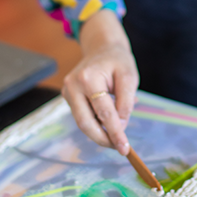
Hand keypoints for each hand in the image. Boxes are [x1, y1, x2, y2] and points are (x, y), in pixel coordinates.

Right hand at [61, 9, 137, 154]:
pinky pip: (83, 116)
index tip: (125, 148)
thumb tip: (120, 127)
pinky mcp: (68, 97)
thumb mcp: (130, 77)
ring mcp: (67, 92)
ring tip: (118, 138)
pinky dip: (96, 123)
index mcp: (88, 78)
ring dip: (100, 133)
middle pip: (85, 123)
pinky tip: (110, 123)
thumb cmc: (118, 61)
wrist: (102, 48)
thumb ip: (125, 102)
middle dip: (103, 139)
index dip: (115, 132)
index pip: (103, 112)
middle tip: (120, 148)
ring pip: (82, 122)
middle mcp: (72, 86)